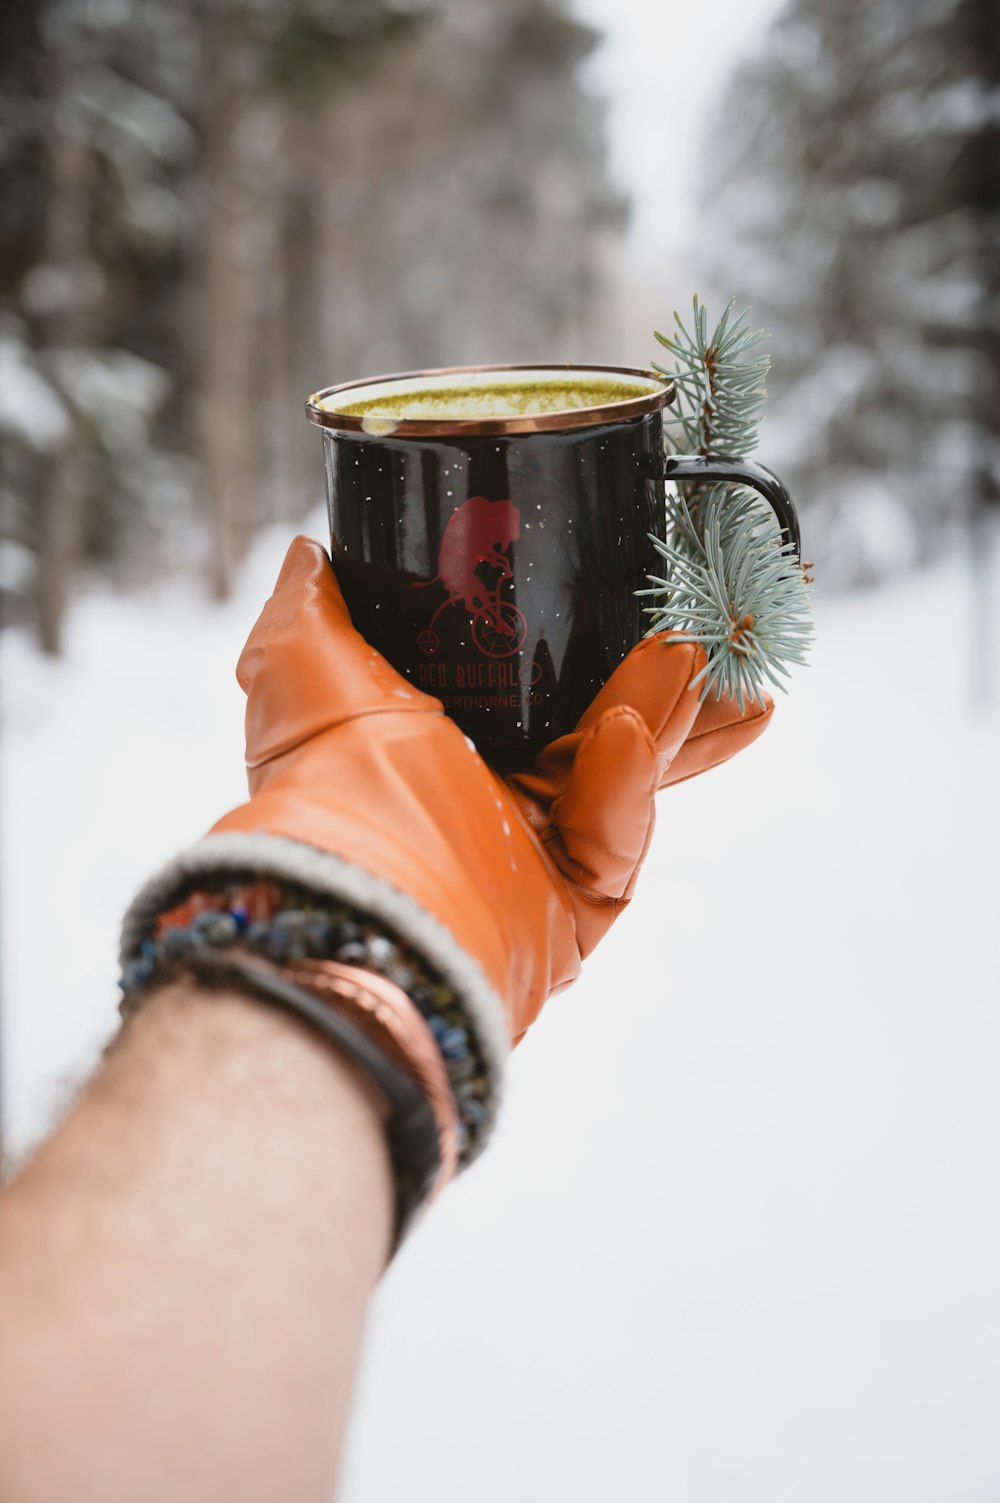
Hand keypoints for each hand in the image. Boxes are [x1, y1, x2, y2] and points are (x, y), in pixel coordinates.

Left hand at [207, 537, 770, 1059]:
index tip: (638, 598)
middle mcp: (491, 800)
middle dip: (669, 680)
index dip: (587, 641)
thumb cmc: (329, 788)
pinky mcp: (572, 912)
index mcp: (438, 742)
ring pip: (629, 777)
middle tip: (718, 632)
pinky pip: (617, 840)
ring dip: (669, 714)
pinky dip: (627, 785)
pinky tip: (631, 732)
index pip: (534, 684)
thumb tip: (309, 553)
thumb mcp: (310, 671)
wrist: (355, 901)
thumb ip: (314, 610)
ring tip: (700, 658)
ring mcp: (536, 858)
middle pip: (603, 726)